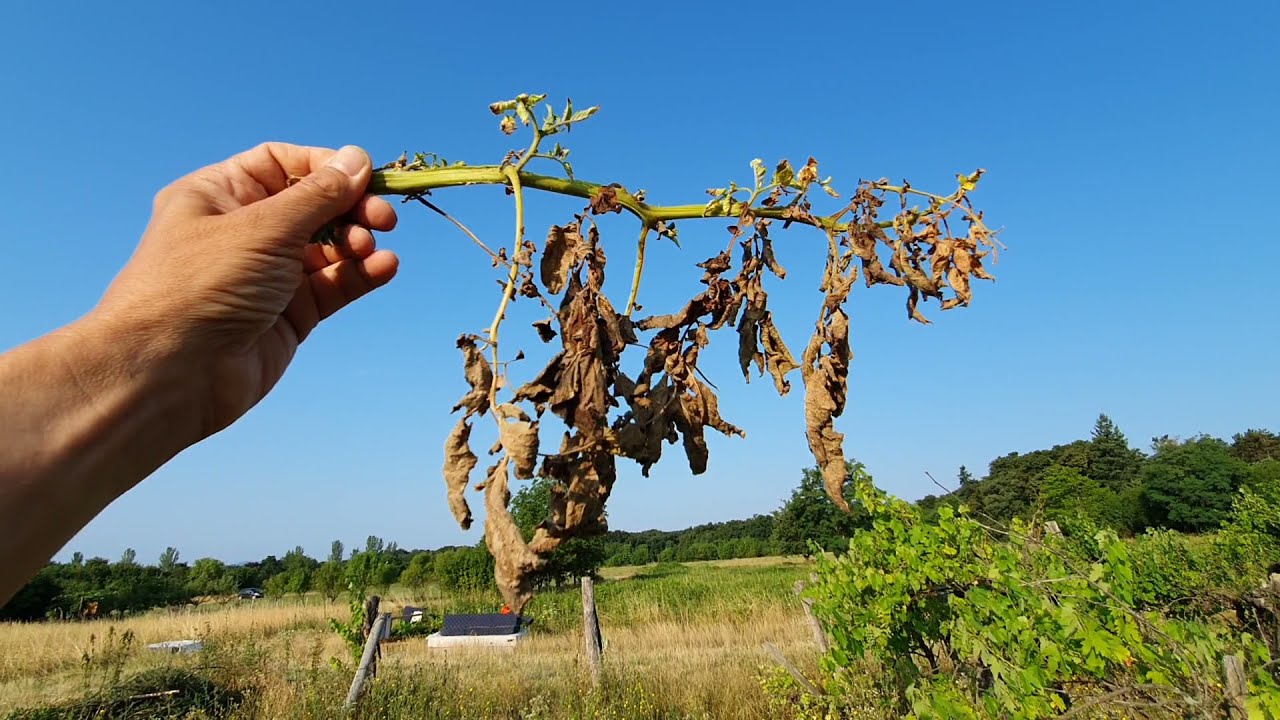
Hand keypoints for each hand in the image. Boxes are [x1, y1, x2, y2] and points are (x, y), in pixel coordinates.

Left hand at [95, 143, 399, 437]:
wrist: (170, 372)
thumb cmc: (203, 284)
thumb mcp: (264, 226)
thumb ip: (318, 194)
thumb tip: (358, 158)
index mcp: (221, 196)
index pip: (282, 164)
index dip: (326, 168)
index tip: (366, 177)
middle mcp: (244, 232)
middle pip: (313, 206)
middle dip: (351, 208)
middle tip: (384, 219)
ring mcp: (267, 276)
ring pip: (327, 248)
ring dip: (357, 243)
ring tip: (369, 250)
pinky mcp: (288, 316)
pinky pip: (332, 286)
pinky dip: (359, 275)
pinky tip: (384, 268)